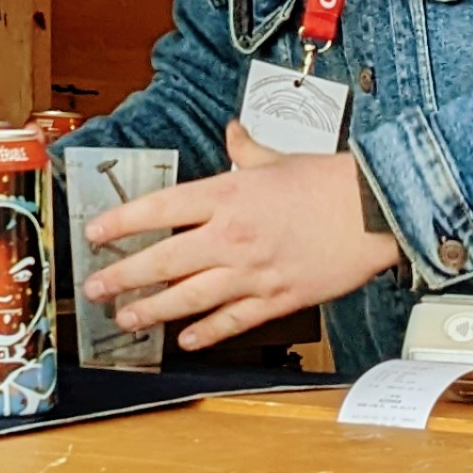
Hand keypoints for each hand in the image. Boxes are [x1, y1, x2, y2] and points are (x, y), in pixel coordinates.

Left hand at [81, 123, 403, 350]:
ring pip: (190, 296)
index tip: (95, 233)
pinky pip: (234, 320)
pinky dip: (207, 333)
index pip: (159, 209)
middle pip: (163, 259)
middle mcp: (232, 235)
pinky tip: (185, 340)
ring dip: (153, 310)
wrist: (377, 209)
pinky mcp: (279, 297)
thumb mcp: (278, 158)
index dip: (121, 223)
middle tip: (95, 288)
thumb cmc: (329, 181)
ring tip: (126, 318)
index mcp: (227, 195)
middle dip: (123, 275)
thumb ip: (244, 150)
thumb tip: (230, 132)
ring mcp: (254, 271)